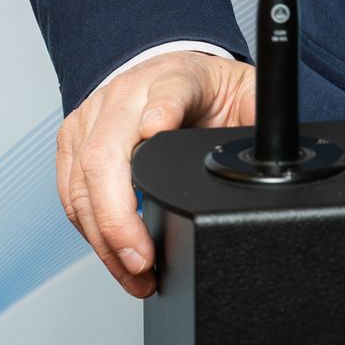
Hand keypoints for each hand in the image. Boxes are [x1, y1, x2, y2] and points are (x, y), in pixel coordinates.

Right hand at [55, 53, 255, 296]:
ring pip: (81, 184)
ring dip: (105, 239)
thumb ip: (259, 117)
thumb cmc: (206, 88)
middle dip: (119, 216)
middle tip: (143, 259)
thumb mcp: (244, 91)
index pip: (167, 92)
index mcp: (175, 77)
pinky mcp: (72, 142)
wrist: (168, 70)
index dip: (161, 111)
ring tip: (137, 274)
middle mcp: (125, 95)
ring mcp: (92, 117)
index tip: (157, 132)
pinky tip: (117, 257)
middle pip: (105, 153)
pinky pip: (70, 196)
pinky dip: (92, 233)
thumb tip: (274, 154)